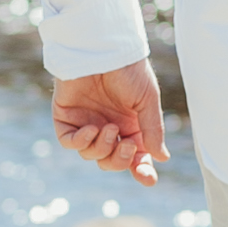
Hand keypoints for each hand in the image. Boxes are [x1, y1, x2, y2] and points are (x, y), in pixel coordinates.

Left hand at [52, 61, 166, 185]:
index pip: (135, 157)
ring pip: (92, 155)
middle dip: (120, 160)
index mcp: (131, 126)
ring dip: (102, 147)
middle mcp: (109, 128)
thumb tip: (161, 158)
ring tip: (108, 128)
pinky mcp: (66, 118)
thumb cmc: (128, 70)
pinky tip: (91, 130)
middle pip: (111, 161)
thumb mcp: (147, 101)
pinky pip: (70, 142)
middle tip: (127, 145)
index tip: (148, 178)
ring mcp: (86, 124)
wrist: (103, 48)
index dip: (141, 170)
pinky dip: (81, 142)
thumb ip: (152, 130)